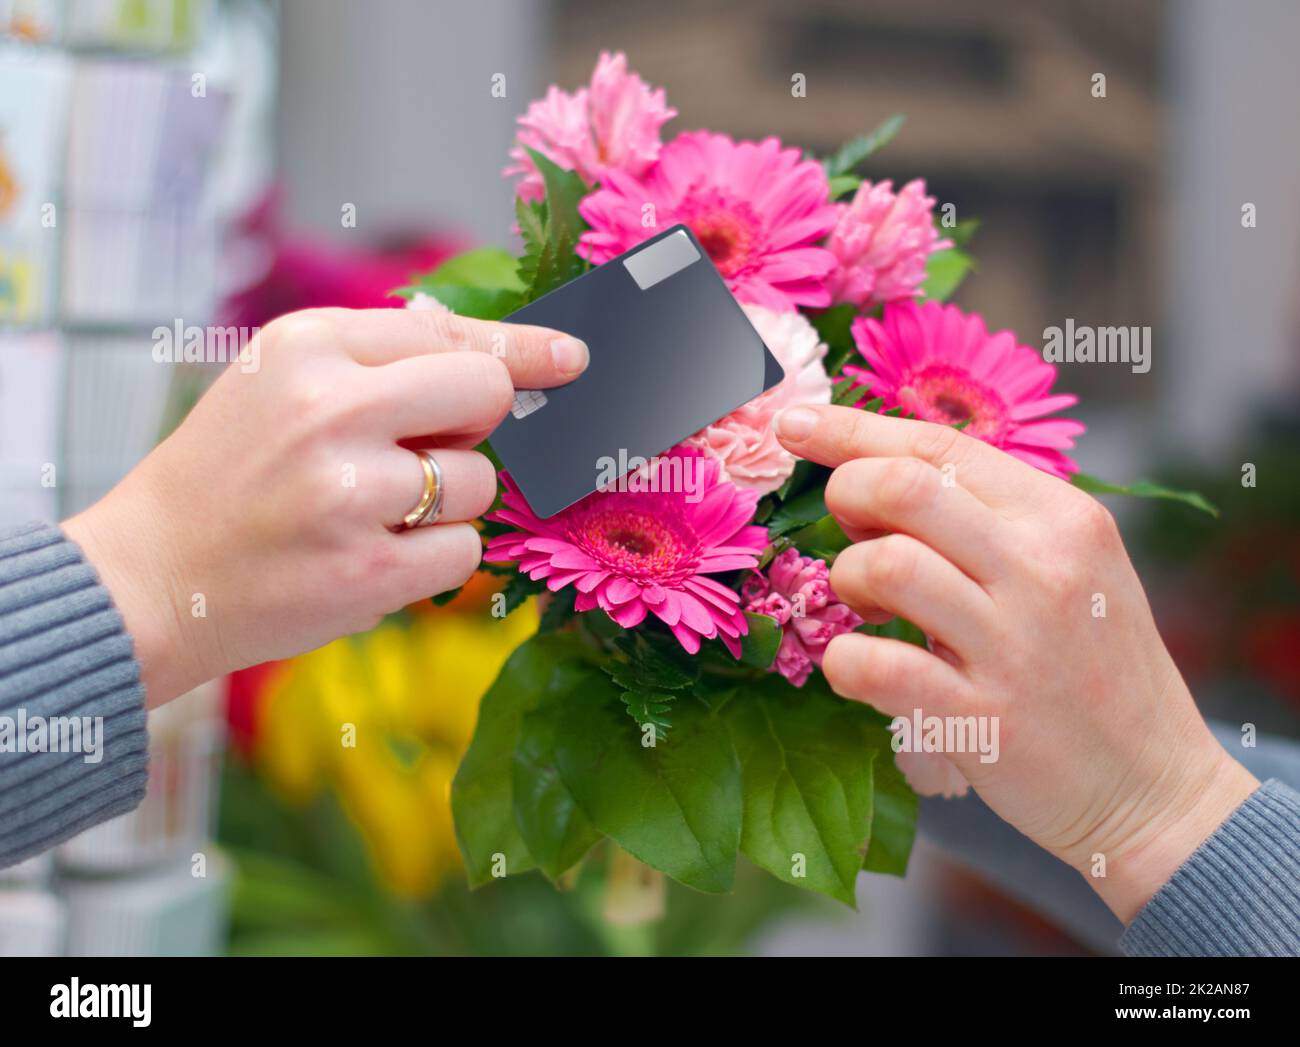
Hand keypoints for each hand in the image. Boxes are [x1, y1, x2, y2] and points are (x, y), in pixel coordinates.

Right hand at [64, 307, 587, 707]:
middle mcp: (328, 409)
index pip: (452, 335)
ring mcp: (348, 495)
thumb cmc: (229, 471)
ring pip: (481, 481)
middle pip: (487, 395)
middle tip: (422, 448)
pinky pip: (465, 551)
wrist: (150, 575)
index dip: (516, 352)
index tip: (570, 358)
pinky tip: (375, 555)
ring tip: (369, 512)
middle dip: (475, 425)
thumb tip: (497, 348)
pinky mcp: (366, 573)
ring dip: (447, 501)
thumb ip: (380, 354)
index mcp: (305, 346)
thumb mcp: (278, 378)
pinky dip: (436, 557)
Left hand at [773, 403, 1258, 921]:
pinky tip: (858, 666)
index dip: (853, 429)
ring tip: (869, 607)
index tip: (796, 422)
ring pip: (886, 566)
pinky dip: (845, 660)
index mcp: (1061, 518)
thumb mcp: (1070, 567)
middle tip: (848, 531)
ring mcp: (1014, 645)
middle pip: (904, 487)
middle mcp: (1041, 569)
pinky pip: (877, 666)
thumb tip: (878, 478)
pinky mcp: (984, 720)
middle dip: (846, 494)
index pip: (939, 447)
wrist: (1154, 786)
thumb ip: (989, 519)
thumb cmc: (1093, 667)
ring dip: (847, 579)